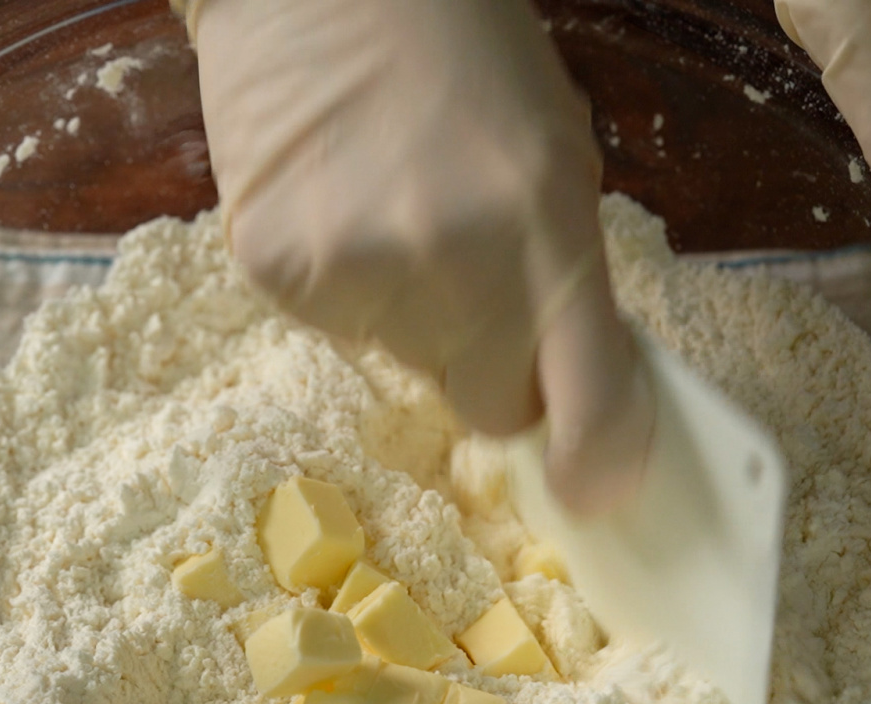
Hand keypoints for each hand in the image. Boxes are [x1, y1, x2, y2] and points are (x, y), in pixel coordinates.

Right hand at [188, 0, 654, 511]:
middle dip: (488, 365)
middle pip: (484, 403)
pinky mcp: (275, 270)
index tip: (590, 488)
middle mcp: (456, 264)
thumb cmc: (458, 50)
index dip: (595, 457)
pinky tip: (334, 202)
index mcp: (548, 224)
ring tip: (387, 202)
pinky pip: (328, 323)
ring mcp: (357, 272)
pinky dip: (336, 282)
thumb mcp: (554, 148)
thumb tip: (562, 383)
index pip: (588, 396)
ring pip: (401, 360)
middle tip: (467, 278)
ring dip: (405, 309)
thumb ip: (563, 270)